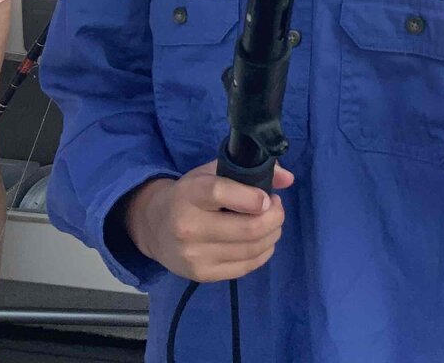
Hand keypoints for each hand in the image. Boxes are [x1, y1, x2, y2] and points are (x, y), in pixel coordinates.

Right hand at [123, 161, 295, 282]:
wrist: (155, 227)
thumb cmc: (189, 194)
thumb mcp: (211, 172)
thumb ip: (248, 169)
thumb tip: (288, 178)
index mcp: (189, 195)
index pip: (221, 193)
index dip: (252, 197)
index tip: (268, 197)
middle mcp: (188, 227)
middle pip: (247, 228)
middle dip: (274, 217)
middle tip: (276, 207)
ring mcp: (195, 256)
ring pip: (252, 249)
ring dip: (272, 234)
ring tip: (270, 221)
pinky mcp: (203, 275)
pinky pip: (246, 266)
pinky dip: (263, 252)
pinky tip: (262, 240)